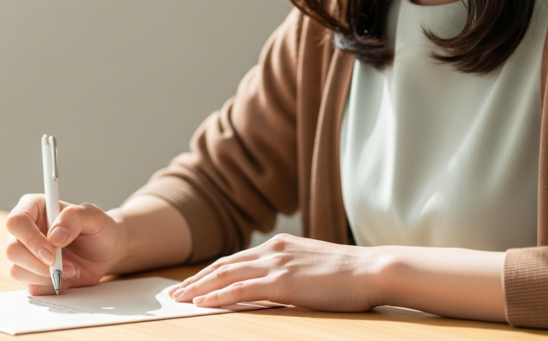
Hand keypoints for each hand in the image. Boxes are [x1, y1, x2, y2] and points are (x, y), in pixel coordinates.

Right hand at [5, 194, 125, 295]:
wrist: (106, 252)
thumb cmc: (98, 229)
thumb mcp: (94, 216)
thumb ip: (74, 218)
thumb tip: (54, 236)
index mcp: (34, 207)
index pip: (17, 222)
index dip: (30, 240)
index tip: (51, 254)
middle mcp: (24, 231)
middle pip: (12, 250)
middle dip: (39, 264)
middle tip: (67, 267)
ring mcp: (24, 253)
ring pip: (17, 271)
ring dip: (47, 276)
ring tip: (73, 270)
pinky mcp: (30, 274)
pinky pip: (31, 287)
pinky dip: (51, 286)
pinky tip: (67, 277)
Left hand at [170, 233, 381, 310]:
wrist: (372, 270)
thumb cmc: (349, 274)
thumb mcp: (311, 266)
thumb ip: (288, 270)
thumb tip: (272, 285)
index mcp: (279, 245)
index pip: (235, 259)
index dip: (210, 272)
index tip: (193, 283)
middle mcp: (273, 250)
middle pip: (223, 265)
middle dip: (197, 280)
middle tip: (175, 293)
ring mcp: (276, 265)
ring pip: (225, 275)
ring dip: (199, 288)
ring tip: (180, 300)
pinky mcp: (282, 282)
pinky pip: (241, 289)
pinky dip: (218, 295)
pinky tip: (203, 303)